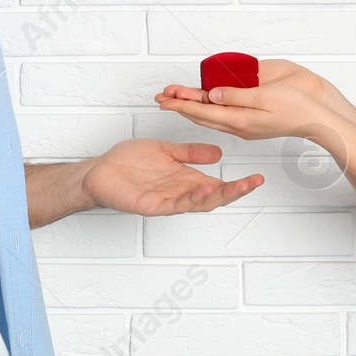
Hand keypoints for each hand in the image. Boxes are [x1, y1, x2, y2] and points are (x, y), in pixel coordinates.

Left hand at [81, 138, 263, 215]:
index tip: (257, 177)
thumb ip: (190, 153)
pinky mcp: (151, 205)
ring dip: (218, 196)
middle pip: (213, 197)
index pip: (216, 185)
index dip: (236, 183)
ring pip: (198, 203)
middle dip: (235, 191)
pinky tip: (203, 190)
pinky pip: (174, 204)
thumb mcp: (165, 150)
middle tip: (255, 182)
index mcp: (184, 179)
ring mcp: (166, 201)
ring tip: (236, 187)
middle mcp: (179, 192)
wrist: (99, 171)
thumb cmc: (128, 162)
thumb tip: (218, 154)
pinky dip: (190, 198)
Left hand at [156, 76, 336, 143]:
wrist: (316, 121)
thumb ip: (237, 95)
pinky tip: (203, 104)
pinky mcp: (250, 124)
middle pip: (202, 115)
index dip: (181, 103)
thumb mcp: (265, 97)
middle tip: (161, 97)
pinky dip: (207, 109)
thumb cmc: (296, 107)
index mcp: (240, 120)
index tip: (164, 98)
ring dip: (192, 107)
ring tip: (175, 99)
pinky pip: (222, 117)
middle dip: (181, 105)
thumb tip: (212, 94)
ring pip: (211, 117)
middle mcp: (239, 126)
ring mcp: (244, 127)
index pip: (203, 111)